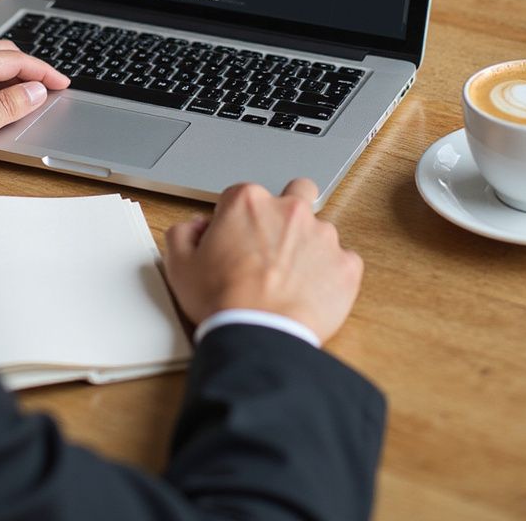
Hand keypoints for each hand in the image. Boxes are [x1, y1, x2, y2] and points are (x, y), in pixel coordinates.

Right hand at [163, 179, 362, 344]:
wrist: (258, 335)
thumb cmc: (221, 301)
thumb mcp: (179, 264)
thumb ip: (183, 234)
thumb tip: (195, 228)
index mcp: (248, 202)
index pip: (243, 196)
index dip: (235, 218)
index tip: (234, 240)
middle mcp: (289, 209)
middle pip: (297, 191)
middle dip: (288, 210)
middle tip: (275, 243)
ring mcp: (322, 235)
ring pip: (320, 230)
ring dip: (309, 247)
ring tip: (291, 279)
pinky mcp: (346, 264)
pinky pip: (344, 262)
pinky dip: (331, 275)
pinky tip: (312, 293)